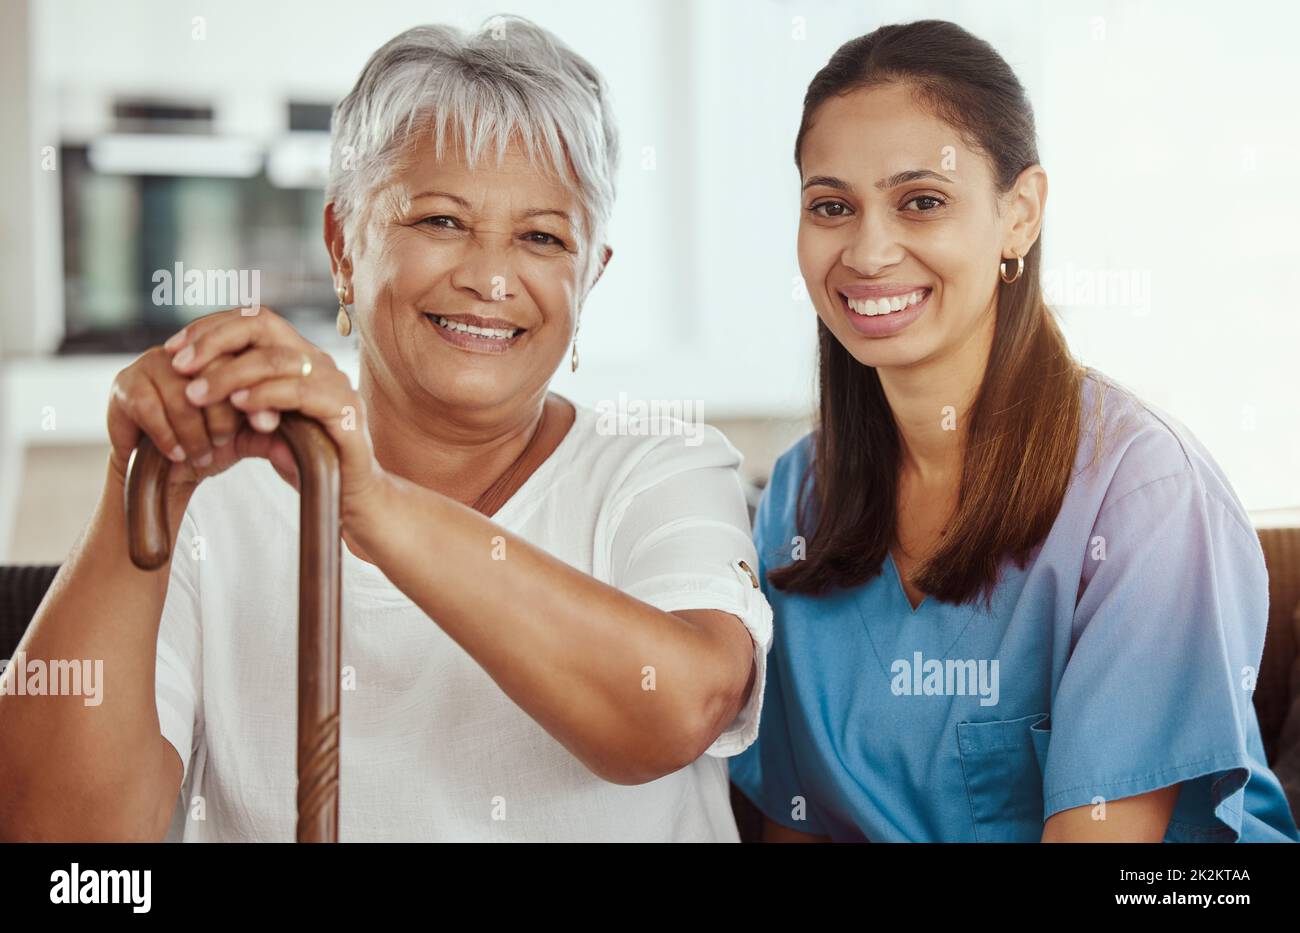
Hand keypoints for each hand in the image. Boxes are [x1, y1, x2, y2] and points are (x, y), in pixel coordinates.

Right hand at [107, 341, 258, 499]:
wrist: (164, 471)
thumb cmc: (211, 446)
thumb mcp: (247, 434)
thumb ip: (269, 427)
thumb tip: (297, 441)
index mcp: (221, 351)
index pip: (242, 357)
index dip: (254, 390)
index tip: (265, 424)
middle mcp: (188, 350)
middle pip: (213, 372)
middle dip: (222, 414)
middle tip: (223, 442)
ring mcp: (153, 361)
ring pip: (182, 395)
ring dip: (194, 431)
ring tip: (202, 454)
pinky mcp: (125, 382)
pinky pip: (149, 408)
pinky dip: (168, 436)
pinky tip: (178, 454)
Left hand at [162, 306, 388, 527]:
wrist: (348, 496)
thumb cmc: (303, 458)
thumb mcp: (261, 422)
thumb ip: (237, 395)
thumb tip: (188, 375)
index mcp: (298, 356)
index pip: (252, 320)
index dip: (210, 328)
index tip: (173, 350)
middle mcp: (318, 360)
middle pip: (262, 324)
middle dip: (214, 341)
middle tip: (179, 367)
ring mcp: (334, 382)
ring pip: (276, 358)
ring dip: (229, 374)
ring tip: (196, 395)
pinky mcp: (345, 409)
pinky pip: (299, 391)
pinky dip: (265, 395)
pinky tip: (239, 406)